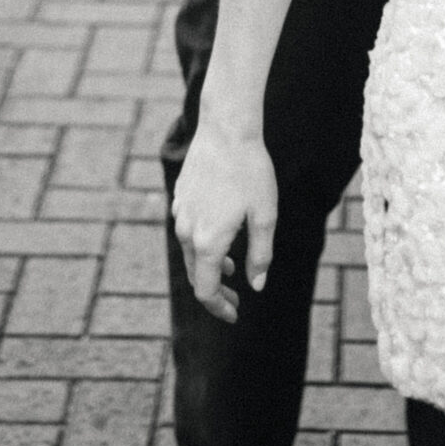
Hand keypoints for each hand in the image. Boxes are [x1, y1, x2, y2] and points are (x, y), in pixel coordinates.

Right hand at [171, 117, 276, 324]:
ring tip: (235, 267)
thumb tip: (256, 286)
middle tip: (237, 300)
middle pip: (196, 276)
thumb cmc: (251, 171)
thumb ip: (261, 256)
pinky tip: (222, 236)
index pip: (206, 290)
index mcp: (208, 242)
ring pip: (190, 254)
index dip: (220, 308)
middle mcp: (187, 232)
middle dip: (216, 292)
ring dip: (210, 267)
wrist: (226, 129)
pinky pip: (187, 232)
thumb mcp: (265, 215)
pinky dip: (202, 245)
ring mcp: (180, 214)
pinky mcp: (179, 198)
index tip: (235, 316)